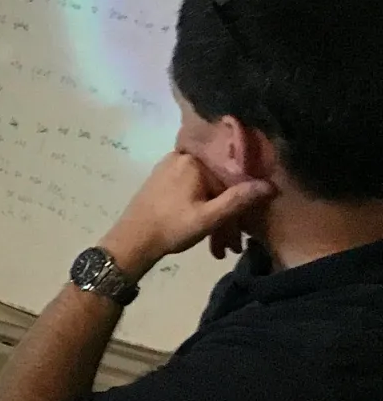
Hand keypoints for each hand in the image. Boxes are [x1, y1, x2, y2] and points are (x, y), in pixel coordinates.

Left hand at [101, 152, 275, 278]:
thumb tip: (269, 185)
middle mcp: (180, 157)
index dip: (242, 202)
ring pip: (204, 188)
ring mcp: (168, 167)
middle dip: (227, 212)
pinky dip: (200, 207)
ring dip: (214, 214)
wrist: (131, 241)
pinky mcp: (161, 179)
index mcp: (193, 160)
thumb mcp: (209, 218)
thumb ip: (238, 200)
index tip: (246, 227)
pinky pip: (190, 189)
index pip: (230, 176)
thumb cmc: (171, 228)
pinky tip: (204, 229)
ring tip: (221, 244)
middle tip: (232, 243)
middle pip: (217, 182)